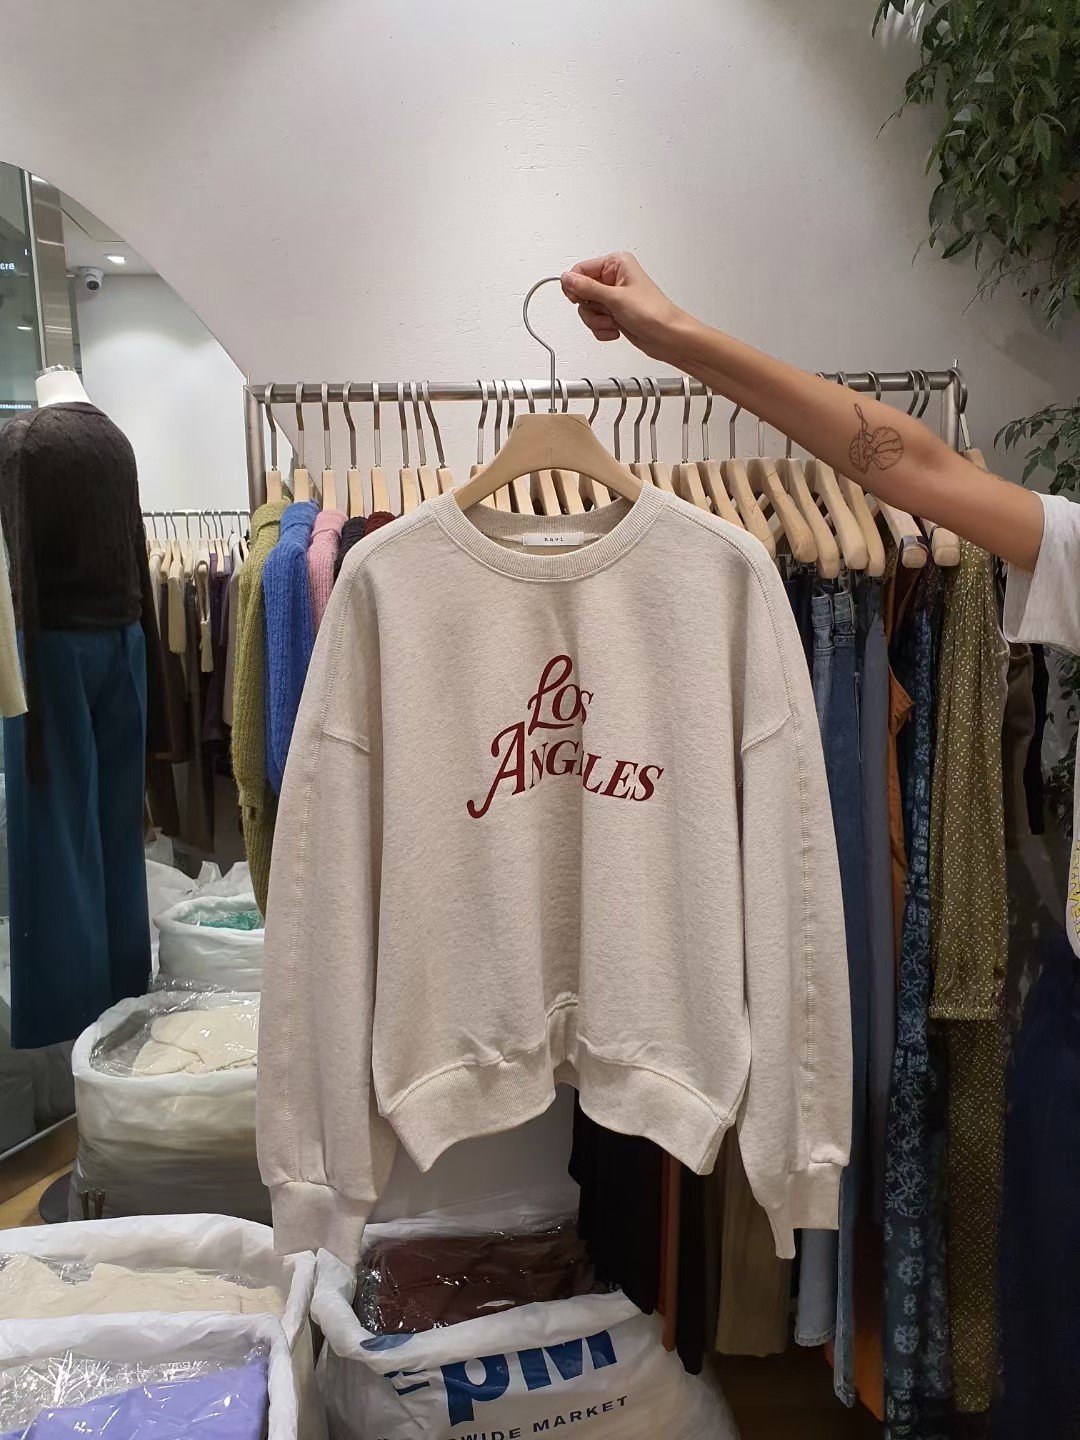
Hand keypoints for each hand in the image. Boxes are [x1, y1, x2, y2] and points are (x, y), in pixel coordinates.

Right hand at [560, 253, 684, 360]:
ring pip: (586, 310)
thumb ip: (587, 288)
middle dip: (590, 308)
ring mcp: (613, 298)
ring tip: (613, 322)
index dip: (575, 286)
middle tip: (605, 312)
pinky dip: (602, 329)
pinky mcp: (614, 314)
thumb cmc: (654, 313)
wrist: (669, 337)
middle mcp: (614, 278)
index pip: (581, 269)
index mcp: (616, 264)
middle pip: (581, 292)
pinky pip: (595, 322)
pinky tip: (616, 329)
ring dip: (597, 321)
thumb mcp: (616, 298)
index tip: (578, 299)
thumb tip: (566, 278)